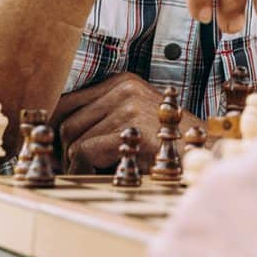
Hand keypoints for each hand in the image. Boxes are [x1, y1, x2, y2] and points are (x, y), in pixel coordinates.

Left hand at [51, 72, 201, 173]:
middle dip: (65, 150)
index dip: (55, 128)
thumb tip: (54, 134)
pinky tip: (99, 174)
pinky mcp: (131, 129)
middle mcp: (125, 89)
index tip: (57, 150)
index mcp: (124, 82)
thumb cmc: (165, 140)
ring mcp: (129, 107)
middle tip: (76, 168)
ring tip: (94, 172)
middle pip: (67, 122)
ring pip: (72, 138)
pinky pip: (84, 151)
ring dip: (75, 163)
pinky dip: (83, 169)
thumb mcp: (133, 116)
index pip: (68, 101)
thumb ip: (102, 116)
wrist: (202, 149)